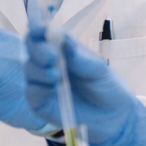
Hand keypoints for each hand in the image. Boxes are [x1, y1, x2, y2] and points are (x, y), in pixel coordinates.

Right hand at [24, 29, 145, 145]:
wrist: (114, 119)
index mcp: (61, 49)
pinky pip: (32, 91)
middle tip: (52, 55)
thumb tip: (61, 38)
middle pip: (32, 48)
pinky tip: (52, 84)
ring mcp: (41, 83)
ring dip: (40, 68)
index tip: (40, 27)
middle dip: (38, 48)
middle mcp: (47, 63)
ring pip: (30, 69)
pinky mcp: (39, 102)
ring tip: (56, 73)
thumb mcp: (98, 69)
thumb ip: (79, 56)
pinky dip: (39, 86)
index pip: (43, 33)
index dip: (38, 26)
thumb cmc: (107, 88)